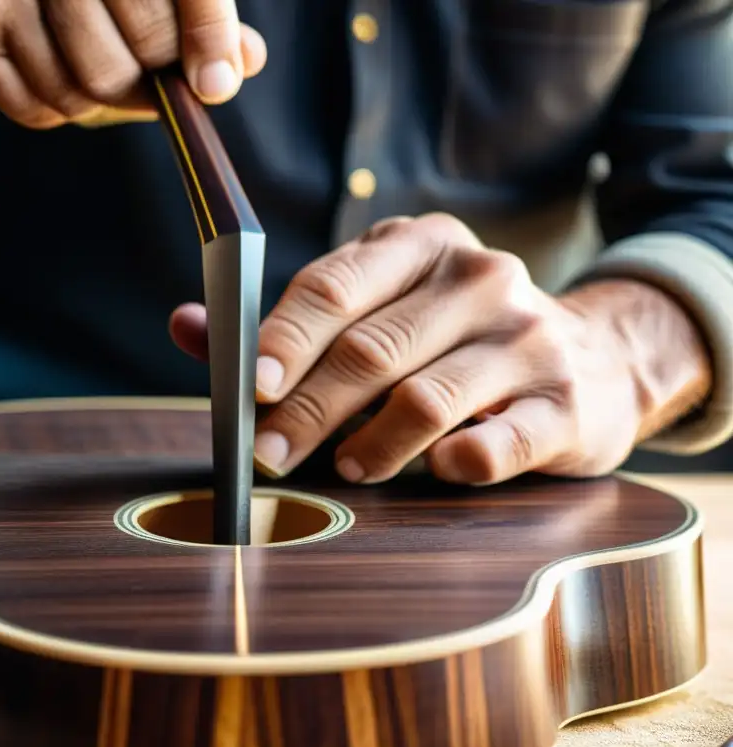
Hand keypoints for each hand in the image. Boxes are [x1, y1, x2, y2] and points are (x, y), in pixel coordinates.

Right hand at [0, 0, 266, 127]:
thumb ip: (203, 19)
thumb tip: (238, 66)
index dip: (206, 38)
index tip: (216, 85)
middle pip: (134, 52)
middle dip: (155, 80)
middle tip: (156, 76)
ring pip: (85, 90)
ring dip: (105, 100)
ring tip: (103, 67)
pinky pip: (38, 110)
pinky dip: (58, 109)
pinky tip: (57, 68)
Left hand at [170, 213, 711, 484]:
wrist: (592, 360)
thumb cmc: (451, 342)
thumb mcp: (375, 313)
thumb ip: (281, 328)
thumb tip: (185, 326)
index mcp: (421, 245)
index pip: (334, 287)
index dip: (284, 339)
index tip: (249, 389)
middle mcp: (481, 278)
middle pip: (370, 350)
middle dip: (309, 410)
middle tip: (270, 457)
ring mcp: (529, 338)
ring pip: (425, 400)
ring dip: (371, 446)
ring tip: (347, 471)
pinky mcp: (564, 402)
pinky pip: (500, 443)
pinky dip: (457, 462)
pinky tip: (438, 470)